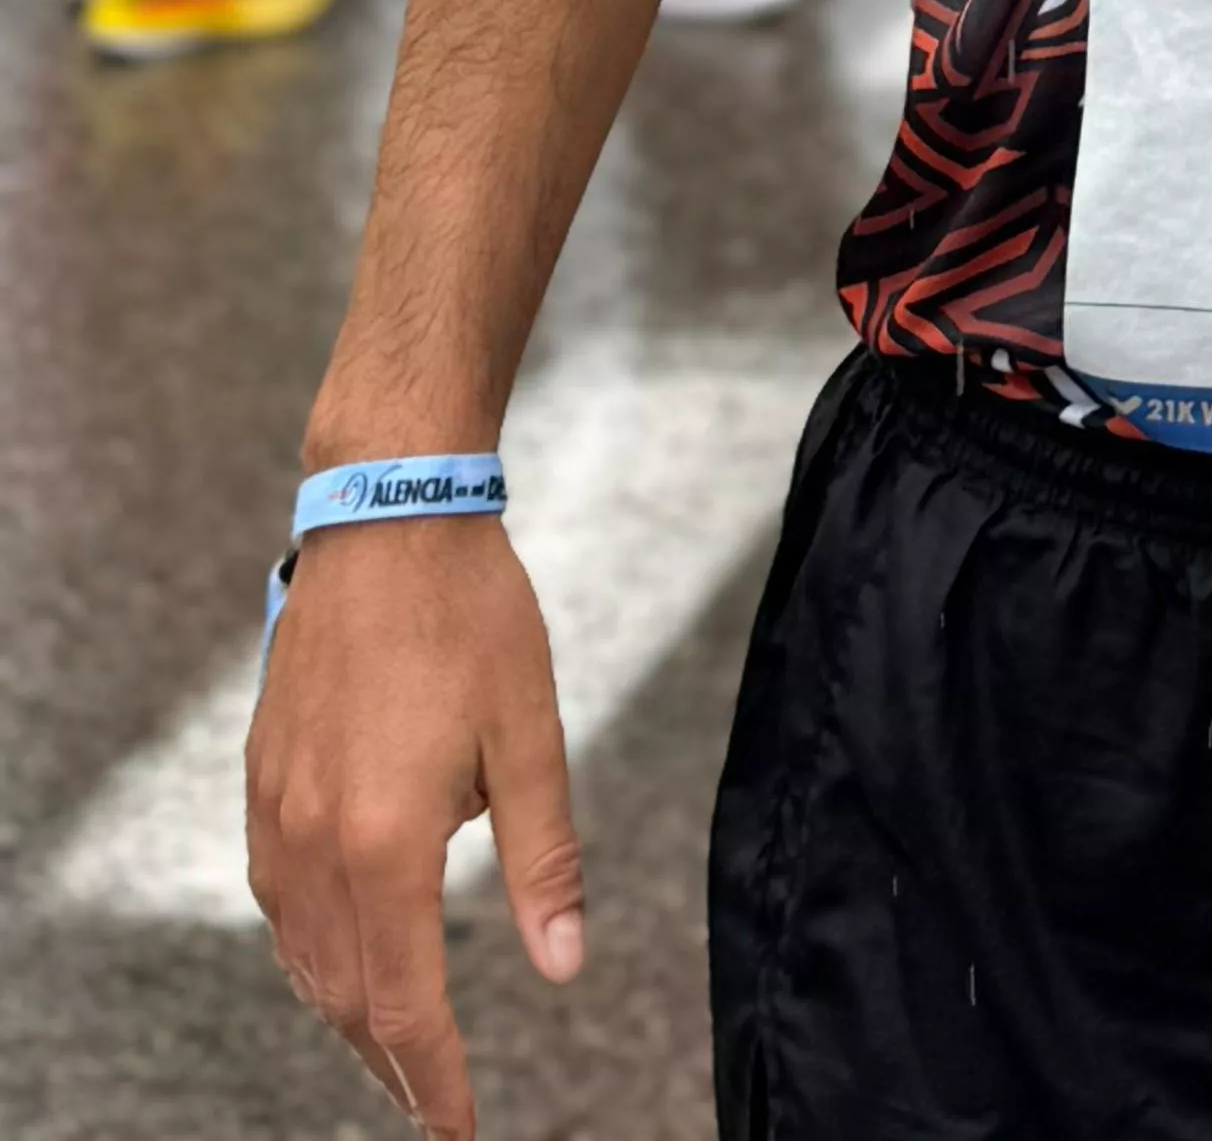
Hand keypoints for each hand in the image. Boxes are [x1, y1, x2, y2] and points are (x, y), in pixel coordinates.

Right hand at [247, 516, 582, 1140]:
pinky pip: (279, 904)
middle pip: (344, 997)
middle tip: (435, 1104)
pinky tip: (347, 956)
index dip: (432, 1080)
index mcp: (385, 841)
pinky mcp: (260, 785)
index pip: (403, 1005)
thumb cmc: (473, 616)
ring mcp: (275, 817)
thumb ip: (545, 859)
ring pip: (302, 958)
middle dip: (391, 1063)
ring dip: (348, 1014)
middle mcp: (314, 844)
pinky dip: (313, 953)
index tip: (459, 1130)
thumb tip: (564, 966)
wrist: (387, 518)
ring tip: (397, 1051)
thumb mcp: (532, 734)